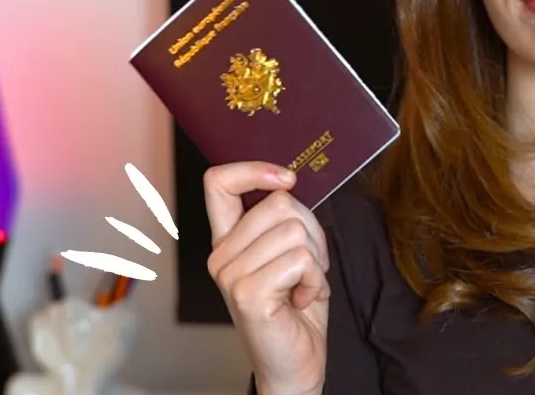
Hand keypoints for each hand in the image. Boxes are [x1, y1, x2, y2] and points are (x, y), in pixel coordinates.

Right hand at [203, 162, 329, 394]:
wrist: (296, 364)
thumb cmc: (297, 308)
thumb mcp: (292, 254)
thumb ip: (284, 221)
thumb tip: (290, 184)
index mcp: (228, 241)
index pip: (218, 183)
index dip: (253, 169)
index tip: (287, 178)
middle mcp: (221, 256)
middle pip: (279, 204)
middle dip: (312, 232)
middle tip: (310, 267)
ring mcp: (230, 275)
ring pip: (295, 230)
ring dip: (316, 260)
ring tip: (304, 286)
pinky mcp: (247, 294)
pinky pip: (300, 260)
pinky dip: (315, 280)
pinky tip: (302, 300)